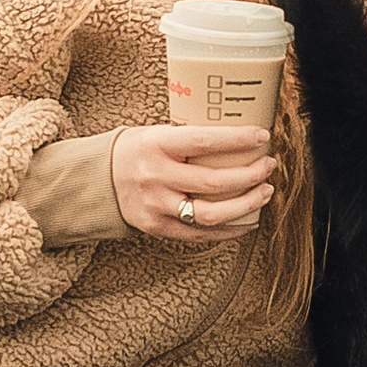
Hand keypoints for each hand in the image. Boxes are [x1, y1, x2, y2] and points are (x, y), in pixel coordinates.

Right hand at [112, 123, 276, 244]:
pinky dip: (229, 230)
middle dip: (250, 176)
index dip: (237, 140)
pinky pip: (200, 234)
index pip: (203, 142)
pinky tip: (248, 220)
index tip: (262, 136)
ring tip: (265, 193)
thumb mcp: (158, 133)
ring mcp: (156, 206)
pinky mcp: (158, 228)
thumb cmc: (138, 151)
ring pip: (210, 214)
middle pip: (213, 183)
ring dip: (246, 205)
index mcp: (157, 145)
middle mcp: (155, 177)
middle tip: (268, 167)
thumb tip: (239, 135)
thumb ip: (191, 137)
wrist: (98, 180)